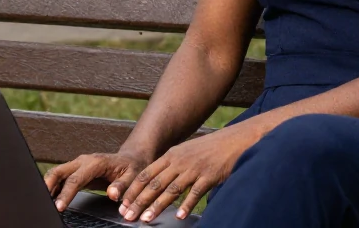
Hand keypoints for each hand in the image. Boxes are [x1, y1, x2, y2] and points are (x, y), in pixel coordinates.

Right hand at [44, 150, 149, 212]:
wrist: (131, 159)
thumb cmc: (132, 167)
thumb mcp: (133, 176)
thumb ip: (123, 185)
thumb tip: (112, 194)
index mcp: (95, 163)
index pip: (75, 179)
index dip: (65, 194)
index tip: (59, 207)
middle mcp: (83, 161)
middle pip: (59, 171)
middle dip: (47, 185)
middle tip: (42, 202)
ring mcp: (78, 165)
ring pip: (56, 173)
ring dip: (47, 186)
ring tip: (42, 201)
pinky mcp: (76, 171)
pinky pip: (60, 178)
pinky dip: (53, 187)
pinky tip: (49, 198)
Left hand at [119, 124, 260, 222]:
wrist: (236, 140)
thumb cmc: (211, 149)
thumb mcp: (188, 152)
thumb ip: (173, 165)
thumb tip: (158, 183)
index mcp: (172, 155)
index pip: (146, 174)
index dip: (133, 189)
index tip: (122, 203)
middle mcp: (180, 161)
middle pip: (154, 184)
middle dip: (139, 201)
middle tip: (128, 215)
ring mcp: (194, 168)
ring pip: (171, 190)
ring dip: (157, 206)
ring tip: (146, 219)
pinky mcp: (209, 175)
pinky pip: (195, 193)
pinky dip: (186, 205)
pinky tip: (179, 216)